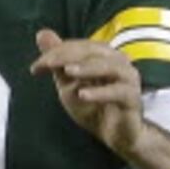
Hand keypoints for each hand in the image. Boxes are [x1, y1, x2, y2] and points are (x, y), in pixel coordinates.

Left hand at [33, 30, 146, 156]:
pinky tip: (83, 95)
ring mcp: (128, 79)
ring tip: (67, 71)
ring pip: (110, 67)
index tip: (35, 68)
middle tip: (47, 64)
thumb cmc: (94, 107)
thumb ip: (58, 61)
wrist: (115, 135)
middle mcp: (118, 62)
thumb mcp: (69, 83)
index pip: (78, 47)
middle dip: (67, 56)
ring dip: (87, 68)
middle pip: (93, 51)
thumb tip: (42, 33)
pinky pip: (118, 92)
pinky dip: (100, 92)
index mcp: (103, 55)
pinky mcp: (133, 99)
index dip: (56, 53)